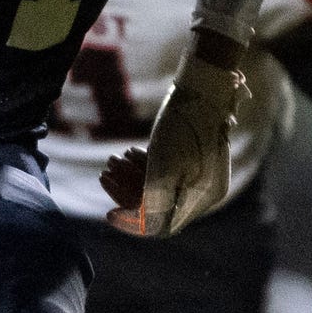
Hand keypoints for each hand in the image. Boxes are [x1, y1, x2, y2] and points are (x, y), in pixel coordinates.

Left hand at [110, 37, 245, 237]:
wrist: (203, 84)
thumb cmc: (183, 126)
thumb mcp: (163, 167)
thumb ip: (154, 201)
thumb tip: (143, 228)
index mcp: (204, 197)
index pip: (164, 224)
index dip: (134, 222)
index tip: (109, 214)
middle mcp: (207, 191)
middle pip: (161, 205)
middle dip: (128, 191)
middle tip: (104, 174)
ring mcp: (202, 174)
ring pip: (162, 186)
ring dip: (133, 176)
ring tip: (112, 160)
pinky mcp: (195, 159)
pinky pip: (169, 172)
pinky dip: (147, 166)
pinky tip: (129, 152)